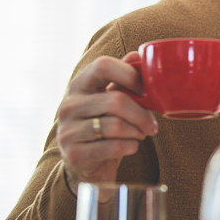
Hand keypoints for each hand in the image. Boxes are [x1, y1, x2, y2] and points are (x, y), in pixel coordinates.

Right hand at [57, 52, 157, 192]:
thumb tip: (138, 54)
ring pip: (116, 126)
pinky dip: (131, 146)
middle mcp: (68, 105)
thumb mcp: (111, 98)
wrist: (88, 164)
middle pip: (116, 101)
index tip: (145, 90)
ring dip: (137, 131)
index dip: (130, 74)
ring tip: (141, 134)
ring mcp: (68, 131)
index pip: (103, 66)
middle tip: (152, 124)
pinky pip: (114, 147)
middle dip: (142, 114)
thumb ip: (123, 77)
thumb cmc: (105, 124)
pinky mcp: (74, 155)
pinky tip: (132, 146)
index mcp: (79, 85)